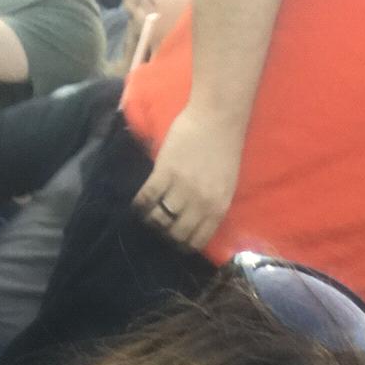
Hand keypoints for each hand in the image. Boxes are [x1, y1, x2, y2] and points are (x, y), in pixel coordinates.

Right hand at [132, 103, 239, 251]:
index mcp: (217, 209)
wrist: (217, 118)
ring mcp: (182, 188)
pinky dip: (140, 204)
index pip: (197, 241)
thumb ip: (212, 205)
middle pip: (176, 233)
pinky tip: (137, 204)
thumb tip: (194, 223)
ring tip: (147, 216)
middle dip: (166, 235)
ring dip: (151, 221)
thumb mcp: (226, 186)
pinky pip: (147, 197)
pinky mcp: (165, 172)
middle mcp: (200, 204)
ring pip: (160, 219)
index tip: (175, 240)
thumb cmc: (224, 150)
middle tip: (160, 227)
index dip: (183, 245)